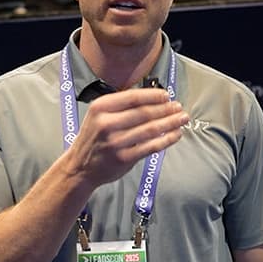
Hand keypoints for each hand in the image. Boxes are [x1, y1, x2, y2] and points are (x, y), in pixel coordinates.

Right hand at [63, 88, 189, 186]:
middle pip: (144, 113)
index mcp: (101, 108)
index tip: (167, 96)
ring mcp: (116, 142)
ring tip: (182, 119)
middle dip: (166, 109)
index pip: (133, 97)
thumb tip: (154, 98)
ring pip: (151, 129)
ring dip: (170, 122)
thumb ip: (121, 106)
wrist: (80, 166)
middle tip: (179, 107)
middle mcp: (107, 123)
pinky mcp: (124, 158)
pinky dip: (167, 140)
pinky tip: (176, 134)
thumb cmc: (94, 137)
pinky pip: (151, 146)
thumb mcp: (98, 115)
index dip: (154, 96)